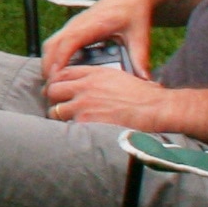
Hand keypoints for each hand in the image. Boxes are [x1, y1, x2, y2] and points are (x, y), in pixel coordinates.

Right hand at [37, 0, 151, 82]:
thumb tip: (145, 80)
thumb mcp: (139, 35)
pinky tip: (61, 72)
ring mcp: (74, 24)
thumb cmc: (135, 13)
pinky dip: (54, 57)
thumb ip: (140, 58)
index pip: (68, 42)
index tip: (56, 77)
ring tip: (53, 83)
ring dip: (49, 62)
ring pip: (51, 43)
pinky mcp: (74, 27)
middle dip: (48, 65)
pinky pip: (57, 42)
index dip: (60, 60)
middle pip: (52, 44)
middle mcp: (78, 23)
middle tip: (51, 88)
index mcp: (93, 24)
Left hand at [45, 57, 169, 130]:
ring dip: (59, 117)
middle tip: (58, 106)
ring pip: (55, 110)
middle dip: (53, 99)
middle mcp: (85, 86)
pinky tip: (76, 133)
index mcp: (93, 73)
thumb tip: (86, 87)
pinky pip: (66, 125)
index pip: (62, 73)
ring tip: (67, 123)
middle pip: (52, 90)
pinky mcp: (86, 120)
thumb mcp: (118, 76)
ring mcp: (83, 103)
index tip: (57, 91)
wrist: (155, 108)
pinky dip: (69, 130)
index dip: (55, 82)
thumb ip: (98, 79)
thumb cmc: (144, 95)